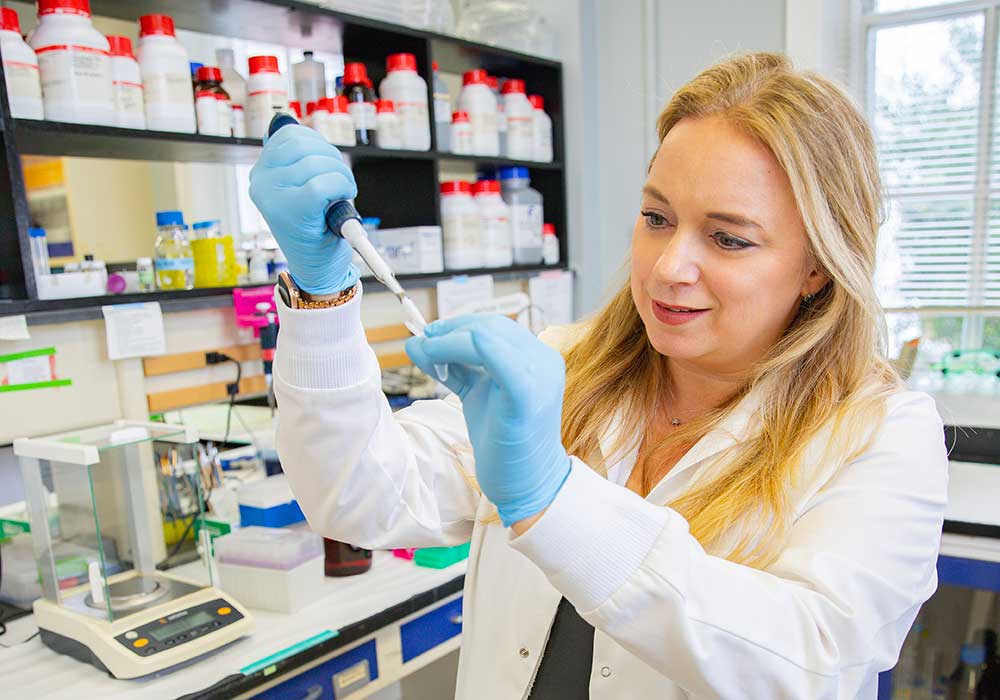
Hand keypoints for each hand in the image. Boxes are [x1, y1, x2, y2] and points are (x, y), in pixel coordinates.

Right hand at [249, 124, 358, 293]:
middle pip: (303, 144)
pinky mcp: (291, 210)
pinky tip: (339, 203)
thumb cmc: (316, 228)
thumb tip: (284, 122)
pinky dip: (341, 188)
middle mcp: (261, 182)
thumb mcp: (300, 188)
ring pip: (317, 163)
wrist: (319, 270)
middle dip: (332, 160)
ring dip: (341, 176)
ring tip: (340, 195)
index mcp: (262, 173)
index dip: (319, 145)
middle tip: (340, 183)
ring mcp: (273, 196)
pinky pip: (325, 183)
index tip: (326, 167)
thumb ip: (293, 159)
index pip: (290, 134)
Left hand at [405, 315, 571, 526]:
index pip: (495, 326)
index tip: (428, 335)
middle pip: (489, 325)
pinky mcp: (525, 392)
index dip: (457, 325)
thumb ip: (456, 367)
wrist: (528, 484)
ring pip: (485, 334)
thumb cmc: (505, 442)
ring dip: (445, 339)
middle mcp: (543, 360)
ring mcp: (538, 374)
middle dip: (449, 329)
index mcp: (537, 359)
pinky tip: (431, 358)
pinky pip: (489, 353)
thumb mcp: (478, 393)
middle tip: (421, 340)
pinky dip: (454, 349)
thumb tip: (419, 342)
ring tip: (421, 350)